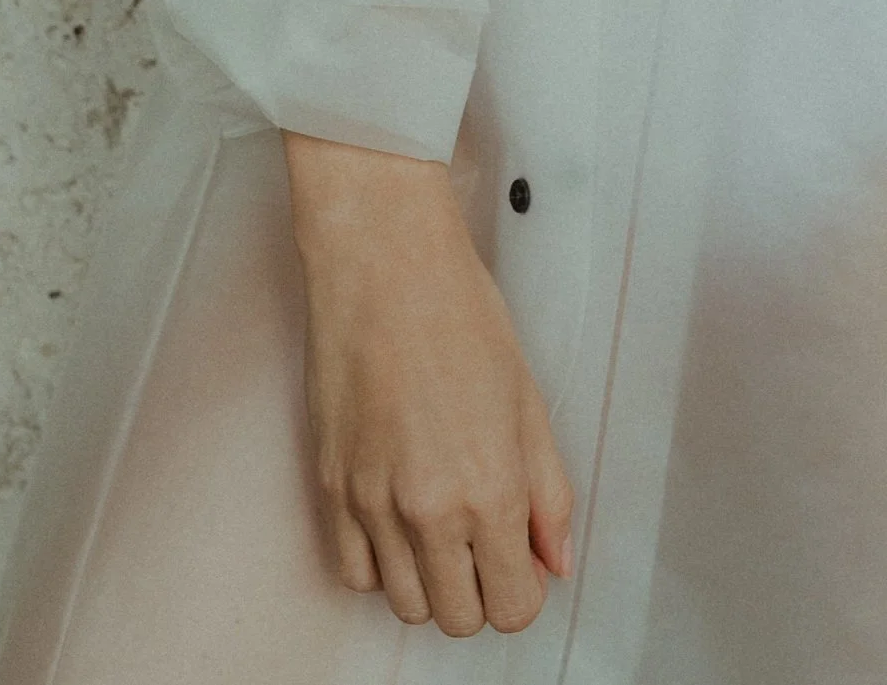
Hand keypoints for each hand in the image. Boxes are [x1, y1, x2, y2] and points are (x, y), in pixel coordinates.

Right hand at [289, 139, 574, 635]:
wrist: (384, 267)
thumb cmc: (459, 314)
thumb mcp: (528, 403)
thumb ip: (548, 494)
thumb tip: (555, 560)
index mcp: (491, 490)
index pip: (513, 606)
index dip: (522, 589)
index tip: (519, 562)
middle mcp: (430, 511)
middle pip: (459, 618)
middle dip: (479, 590)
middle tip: (483, 542)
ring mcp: (373, 505)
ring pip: (406, 605)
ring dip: (429, 580)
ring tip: (440, 525)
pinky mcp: (331, 490)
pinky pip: (354, 575)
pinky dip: (379, 564)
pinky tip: (396, 520)